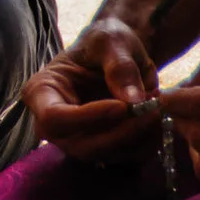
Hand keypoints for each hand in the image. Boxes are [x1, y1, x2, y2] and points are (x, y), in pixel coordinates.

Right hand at [24, 17, 165, 164]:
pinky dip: (144, 144)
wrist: (118, 54)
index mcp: (42, 92)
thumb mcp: (111, 42)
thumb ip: (119, 67)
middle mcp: (54, 123)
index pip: (54, 118)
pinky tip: (156, 120)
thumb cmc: (105, 41)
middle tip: (152, 110)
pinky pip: (123, 158)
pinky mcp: (101, 148)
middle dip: (120, 133)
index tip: (122, 107)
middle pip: (80, 145)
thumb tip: (132, 100)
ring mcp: (76, 139)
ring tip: (157, 107)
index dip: (87, 118)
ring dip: (137, 137)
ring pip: (105, 155)